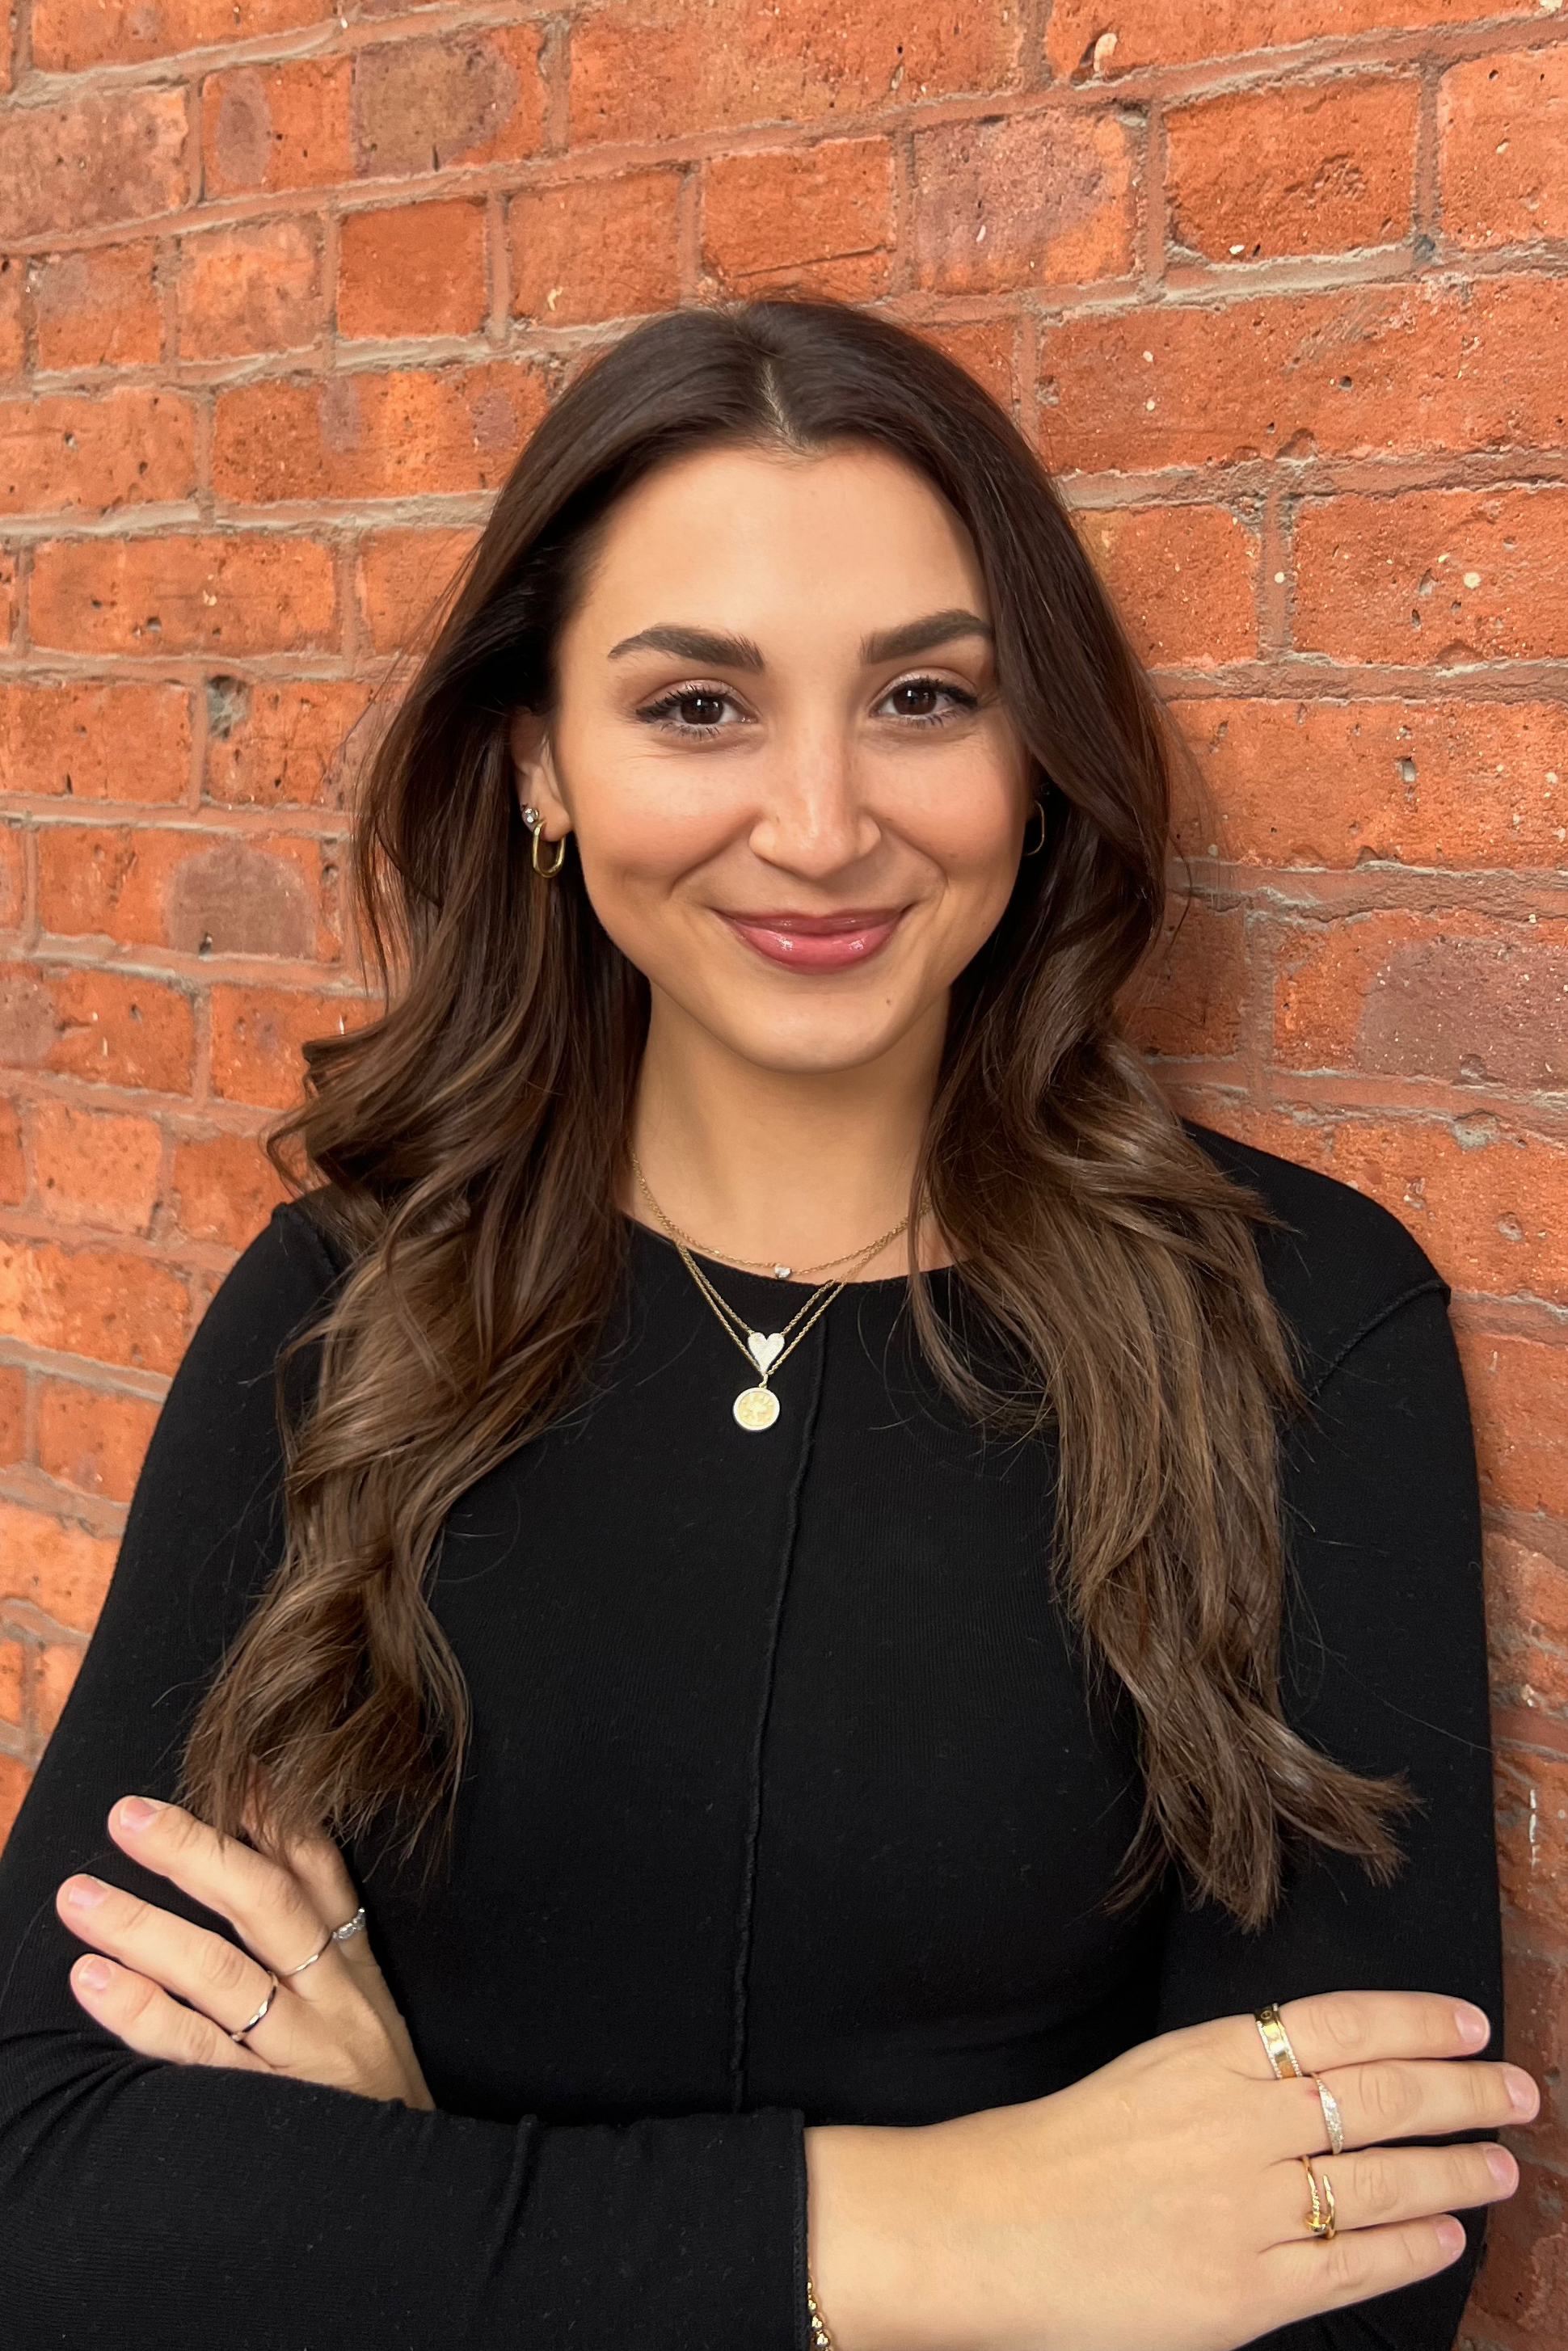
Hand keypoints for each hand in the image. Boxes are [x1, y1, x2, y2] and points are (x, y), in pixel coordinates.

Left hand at [56, 1795, 433, 2109]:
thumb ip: (321, 1943)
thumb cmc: (372, 2108)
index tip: (232, 1766)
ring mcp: (303, 2057)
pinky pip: (199, 2054)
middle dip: (195, 1853)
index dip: (276, 1817)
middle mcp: (334, 2004)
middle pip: (266, 1907)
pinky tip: (97, 1982)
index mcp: (354, 1974)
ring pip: (223, 1974)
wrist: (420, 2205)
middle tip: (126, 1817)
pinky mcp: (271, 2112)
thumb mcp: (365, 2016)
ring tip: (80, 1897)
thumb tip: (264, 1853)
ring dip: (145, 1927)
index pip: (320, 1876)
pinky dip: (144, 2013)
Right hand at [806, 1990, 1537, 2350]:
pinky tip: (1447, 2237)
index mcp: (1207, 2056)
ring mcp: (1246, 2209)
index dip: (1416, 2022)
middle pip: (1378, 2097)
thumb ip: (1228, 2078)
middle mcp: (1238, 2123)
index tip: (1469, 2024)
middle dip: (1461, 2091)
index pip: (1339, 2025)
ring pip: (1380, 2180)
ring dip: (1453, 2170)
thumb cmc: (1053, 2153)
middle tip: (1518, 2091)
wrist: (983, 2229)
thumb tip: (1320, 2080)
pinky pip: (1352, 2267)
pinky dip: (1410, 2247)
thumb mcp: (1145, 2077)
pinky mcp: (1245, 2291)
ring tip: (1499, 2165)